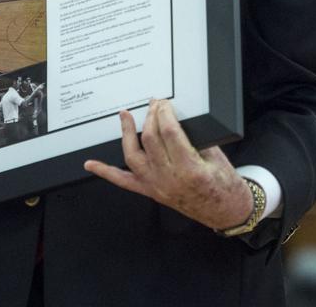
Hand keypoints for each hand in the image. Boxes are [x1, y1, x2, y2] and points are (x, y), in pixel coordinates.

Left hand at [84, 99, 253, 230]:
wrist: (225, 212)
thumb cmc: (224, 185)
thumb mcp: (217, 157)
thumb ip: (196, 138)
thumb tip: (176, 118)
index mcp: (189, 169)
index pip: (169, 132)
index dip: (164, 113)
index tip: (163, 103)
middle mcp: (169, 178)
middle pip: (150, 140)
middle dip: (151, 117)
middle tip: (154, 105)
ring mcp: (157, 186)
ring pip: (133, 156)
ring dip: (127, 134)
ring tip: (125, 116)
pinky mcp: (150, 192)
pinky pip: (123, 182)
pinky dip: (105, 172)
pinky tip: (90, 164)